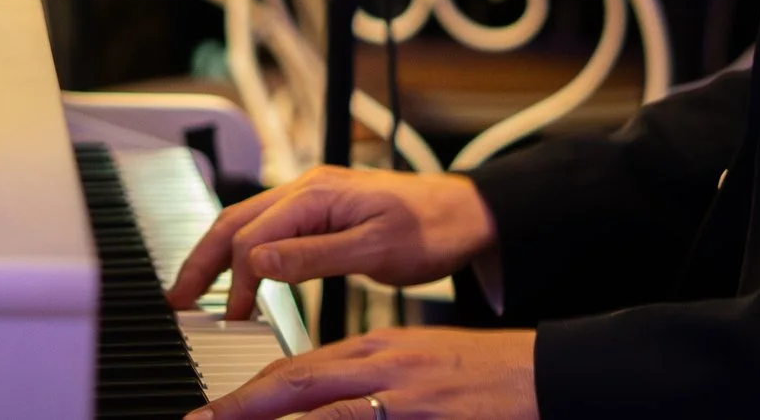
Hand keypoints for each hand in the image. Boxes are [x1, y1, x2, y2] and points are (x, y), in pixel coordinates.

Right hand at [166, 166, 498, 320]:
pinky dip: (248, 255)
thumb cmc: (432, 229)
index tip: (230, 318)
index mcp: (317, 194)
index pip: (254, 236)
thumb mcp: (376, 250)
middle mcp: (308, 189)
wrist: (468, 214)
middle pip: (236, 222)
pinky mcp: (323, 212)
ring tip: (199, 294)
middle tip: (178, 299)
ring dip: (221, 258)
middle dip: (203, 260)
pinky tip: (243, 279)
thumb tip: (260, 263)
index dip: (238, 280)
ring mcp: (314, 198)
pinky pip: (271, 230)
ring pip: (249, 225)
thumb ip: (314, 257)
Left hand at [188, 326, 537, 419]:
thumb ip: (368, 382)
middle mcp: (380, 363)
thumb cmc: (483, 376)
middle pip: (294, 379)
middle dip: (239, 405)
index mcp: (374, 348)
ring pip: (320, 407)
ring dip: (269, 417)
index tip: (215, 410)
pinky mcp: (424, 413)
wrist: (544, 373)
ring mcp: (403, 392)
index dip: (250, 391)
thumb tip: (327, 407)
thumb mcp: (416, 367)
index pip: (297, 366)